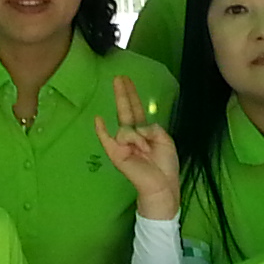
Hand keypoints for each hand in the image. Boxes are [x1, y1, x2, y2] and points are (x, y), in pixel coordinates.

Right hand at [92, 74, 179, 218]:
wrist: (162, 186)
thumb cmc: (165, 166)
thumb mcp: (165, 141)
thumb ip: (152, 128)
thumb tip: (138, 128)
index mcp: (144, 132)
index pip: (135, 110)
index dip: (132, 95)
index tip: (126, 80)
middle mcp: (132, 135)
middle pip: (126, 111)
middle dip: (123, 94)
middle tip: (119, 76)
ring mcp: (122, 144)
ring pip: (128, 129)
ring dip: (139, 140)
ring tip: (145, 153)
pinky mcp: (117, 154)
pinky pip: (107, 140)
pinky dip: (102, 131)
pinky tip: (98, 119)